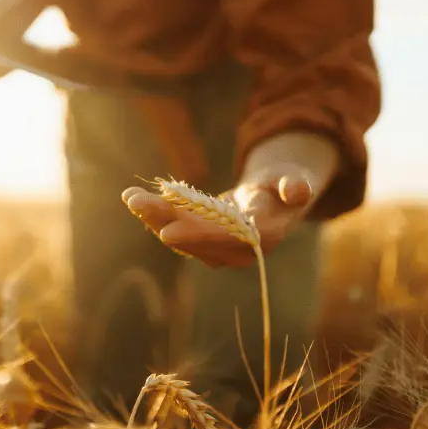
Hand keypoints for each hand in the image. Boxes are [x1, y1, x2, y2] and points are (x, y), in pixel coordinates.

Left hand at [122, 165, 314, 267]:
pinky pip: (178, 228)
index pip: (228, 240)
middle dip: (164, 221)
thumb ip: (295, 185)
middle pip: (197, 239)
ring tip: (130, 197)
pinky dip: (155, 214)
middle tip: (136, 203)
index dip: (199, 237)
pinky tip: (134, 199)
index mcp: (264, 236)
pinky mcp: (204, 240)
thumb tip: (296, 190)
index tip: (167, 231)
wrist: (279, 195)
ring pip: (182, 235)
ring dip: (153, 217)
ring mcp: (219, 248)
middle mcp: (239, 250)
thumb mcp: (296, 178)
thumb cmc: (287, 182)